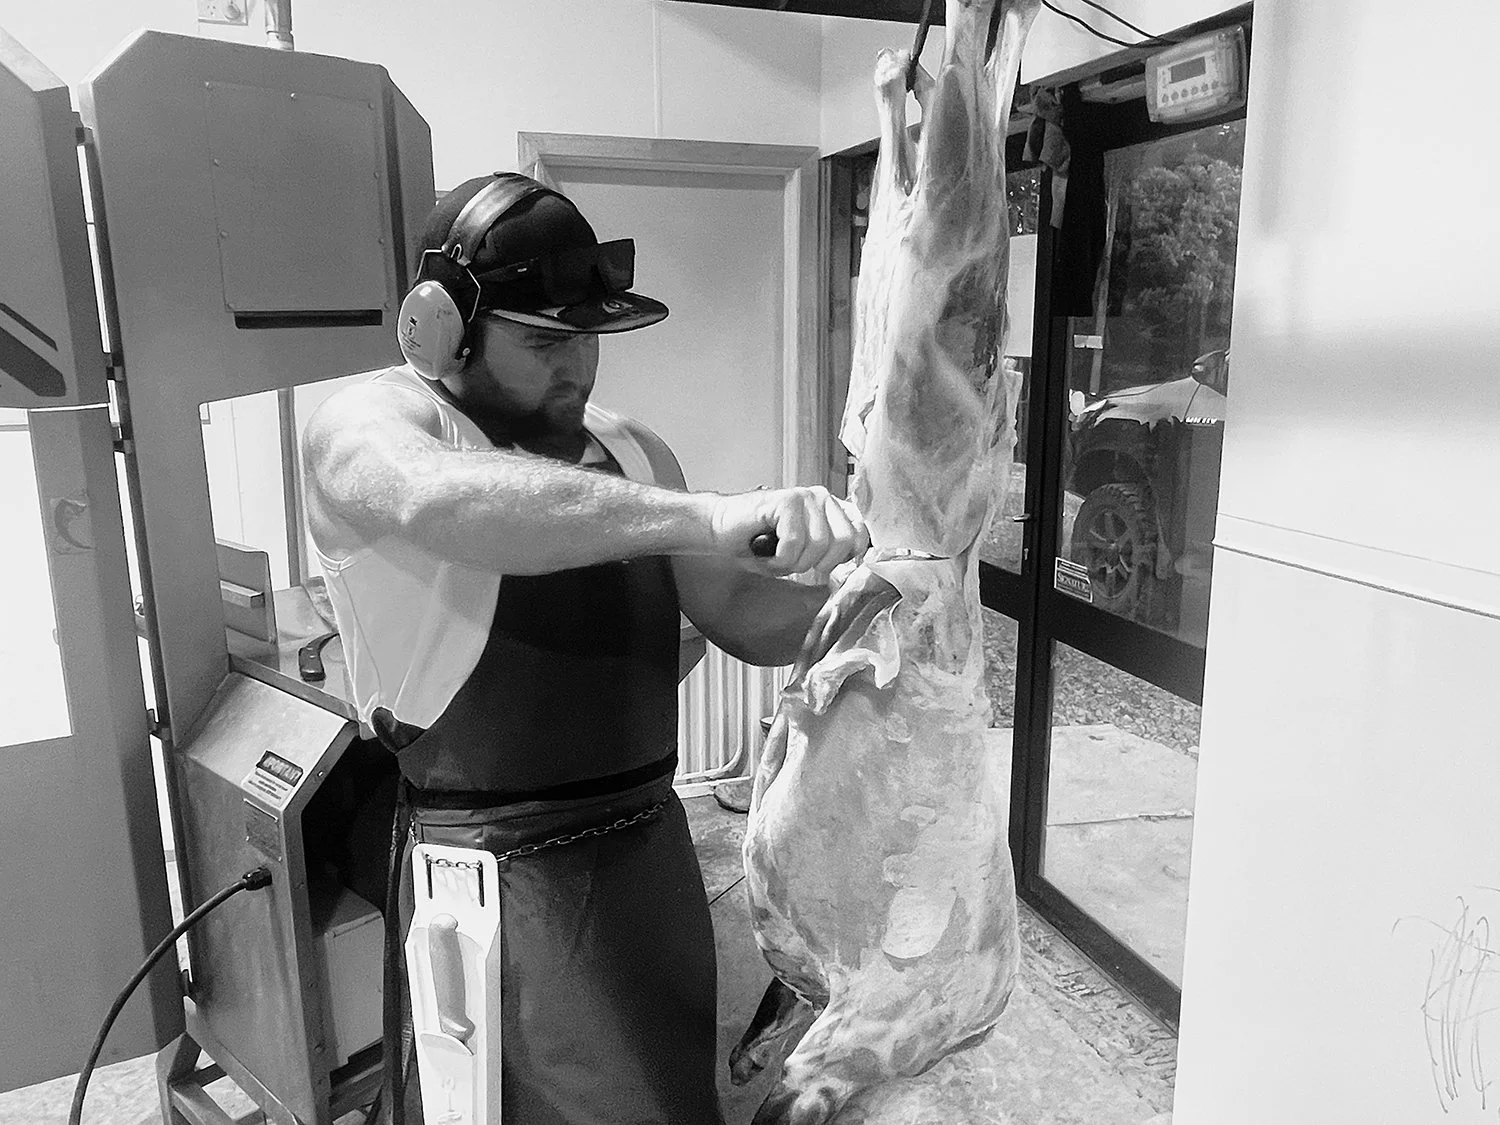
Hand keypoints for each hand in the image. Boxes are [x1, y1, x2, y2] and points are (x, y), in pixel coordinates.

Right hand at [709, 486, 867, 577]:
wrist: (720, 529)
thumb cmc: (759, 543)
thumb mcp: (803, 552)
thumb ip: (830, 553)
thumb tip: (854, 564)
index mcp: (831, 508)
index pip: (860, 534)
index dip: (844, 558)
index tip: (820, 565)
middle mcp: (822, 498)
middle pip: (843, 542)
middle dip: (816, 563)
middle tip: (792, 561)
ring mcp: (804, 496)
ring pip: (818, 545)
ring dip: (792, 562)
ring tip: (774, 555)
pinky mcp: (786, 501)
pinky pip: (794, 542)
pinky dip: (778, 558)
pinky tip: (764, 551)